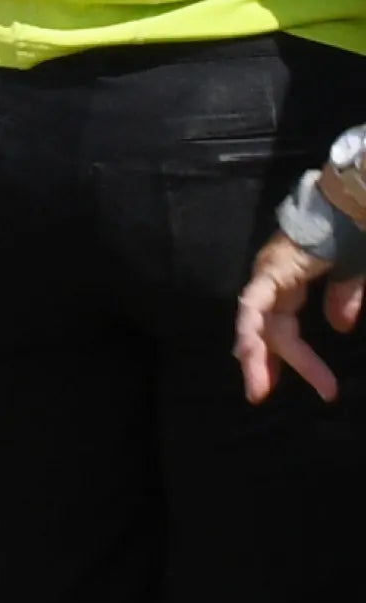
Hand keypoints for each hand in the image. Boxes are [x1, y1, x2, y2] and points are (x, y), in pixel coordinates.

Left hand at [237, 232, 365, 403]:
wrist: (352, 206)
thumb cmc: (353, 232)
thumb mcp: (353, 274)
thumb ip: (344, 297)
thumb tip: (340, 326)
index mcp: (290, 282)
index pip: (285, 327)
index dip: (298, 359)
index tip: (324, 390)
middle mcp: (272, 279)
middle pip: (263, 329)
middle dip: (263, 364)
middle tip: (260, 397)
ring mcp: (269, 273)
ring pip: (253, 321)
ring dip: (255, 355)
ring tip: (258, 389)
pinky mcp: (271, 271)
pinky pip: (255, 304)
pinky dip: (252, 328)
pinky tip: (250, 351)